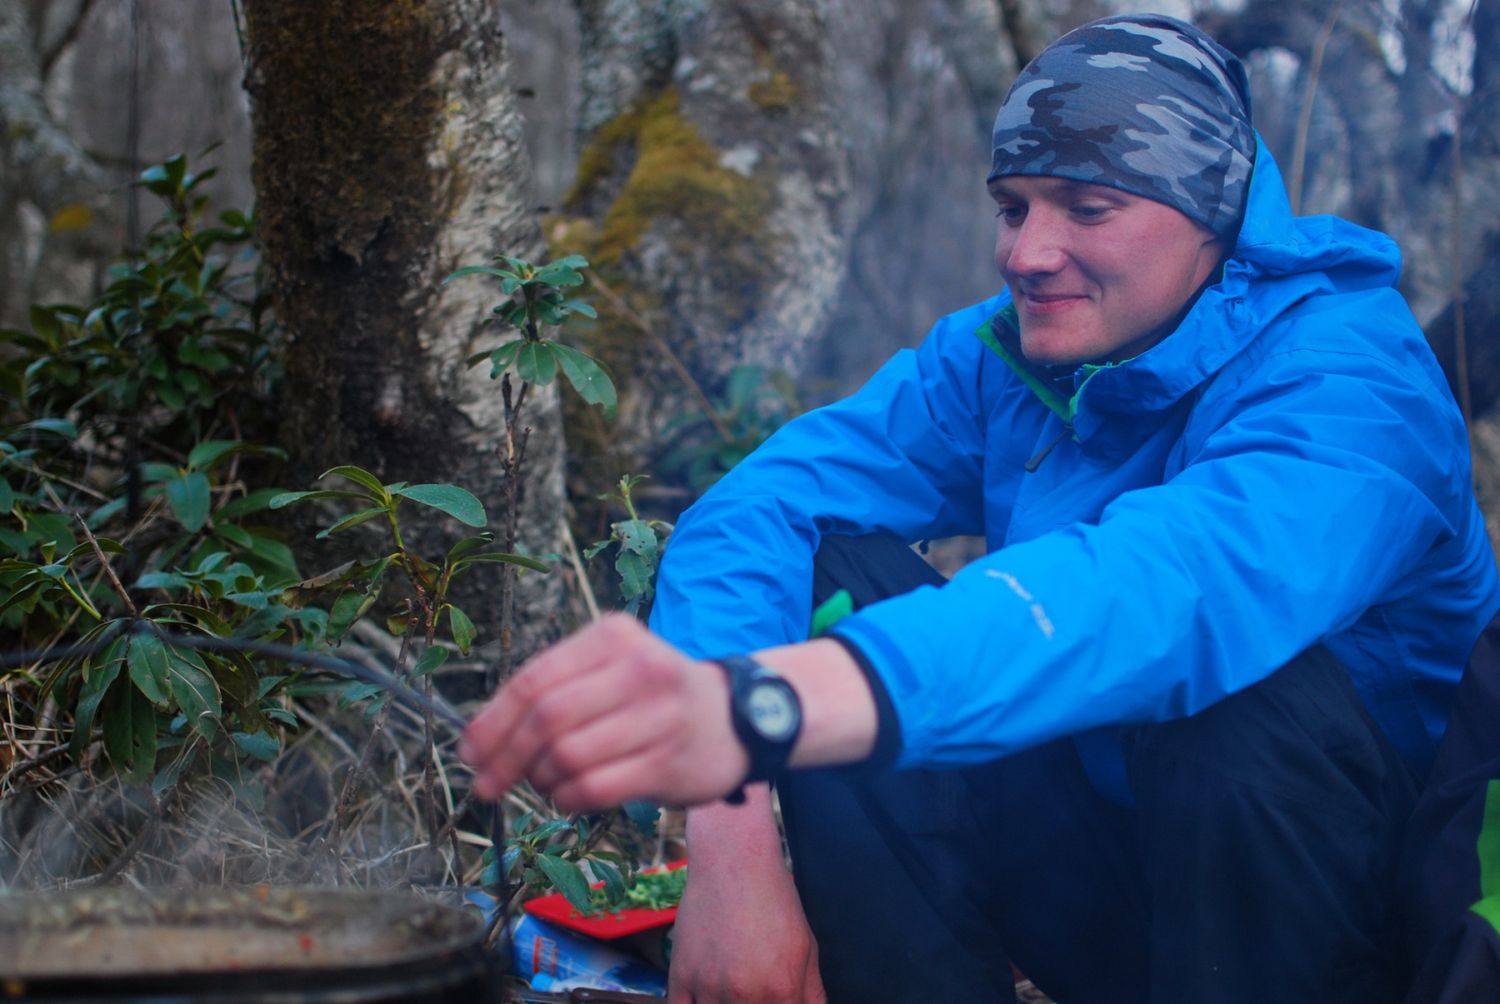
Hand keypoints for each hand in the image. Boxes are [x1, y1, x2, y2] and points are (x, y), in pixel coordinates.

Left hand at [460, 614, 748, 810]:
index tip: (469, 753)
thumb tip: (482, 736)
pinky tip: (569, 795)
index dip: (492, 722)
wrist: (739, 717)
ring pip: (566, 757)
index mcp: (613, 637)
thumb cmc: (657, 695)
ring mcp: (657, 717)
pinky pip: (593, 788)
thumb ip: (557, 688)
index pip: (534, 680)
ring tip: (544, 782)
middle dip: (504, 758)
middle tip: (486, 784)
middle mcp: (638, 670)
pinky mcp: (668, 763)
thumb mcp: (613, 666)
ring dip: (540, 779)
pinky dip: (568, 798)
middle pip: (545, 720)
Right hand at [668, 832, 826, 1002]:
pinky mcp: (680, 977)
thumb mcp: (806, 948)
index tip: (775, 1001)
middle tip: (751, 991)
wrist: (733, 861)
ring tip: (733, 987)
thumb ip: (812, 994)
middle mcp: (745, 995)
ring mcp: (709, 988)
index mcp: (782, 990)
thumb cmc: (773, 901)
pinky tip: (707, 997)